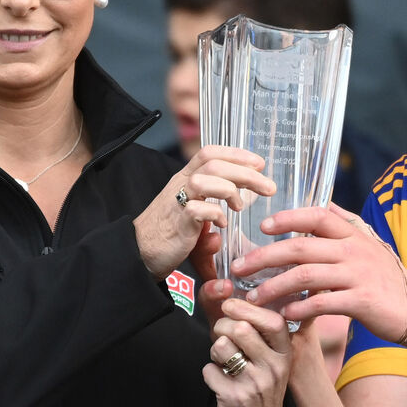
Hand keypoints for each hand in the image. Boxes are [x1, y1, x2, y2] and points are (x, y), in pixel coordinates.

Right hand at [134, 145, 273, 279]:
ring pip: (203, 180)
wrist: (138, 252)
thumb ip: (210, 210)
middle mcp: (180, 185)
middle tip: (268, 188)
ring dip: (229, 190)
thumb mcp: (192, 214)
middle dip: (245, 173)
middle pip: (213, 164)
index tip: (259, 164)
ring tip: (239, 207)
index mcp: (185, 179)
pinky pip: (196, 209)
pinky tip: (222, 224)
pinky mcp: (176, 224)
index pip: (210, 153)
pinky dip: (215, 214)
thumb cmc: (167, 233)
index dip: (236, 154)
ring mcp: (177, 203)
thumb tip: (228, 216)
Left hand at [203, 297, 292, 406]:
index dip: (247, 308)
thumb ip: (250, 322)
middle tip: (222, 337)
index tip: (229, 305)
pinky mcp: (234, 398)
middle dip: (222, 327)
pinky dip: (209, 372)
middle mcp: (274, 367)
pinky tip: (220, 381)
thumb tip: (221, 287)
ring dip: (214, 350)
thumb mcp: (266, 355)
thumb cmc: (259, 383)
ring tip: (223, 360)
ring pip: (221, 346)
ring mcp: (255, 384)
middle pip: (240, 329)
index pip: (272, 321)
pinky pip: (209, 369)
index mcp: (285, 352)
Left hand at [231, 203, 406, 346]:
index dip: (288, 218)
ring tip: (254, 296)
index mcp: (353, 234)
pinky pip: (322, 303)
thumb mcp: (369, 244)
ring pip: (306, 276)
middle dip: (264, 257)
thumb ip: (345, 225)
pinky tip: (285, 313)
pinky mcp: (361, 301)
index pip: (317, 216)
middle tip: (239, 266)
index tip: (263, 226)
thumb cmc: (386, 278)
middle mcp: (354, 250)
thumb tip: (323, 202)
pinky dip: (300, 308)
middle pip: (301, 248)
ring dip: (275, 286)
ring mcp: (358, 275)